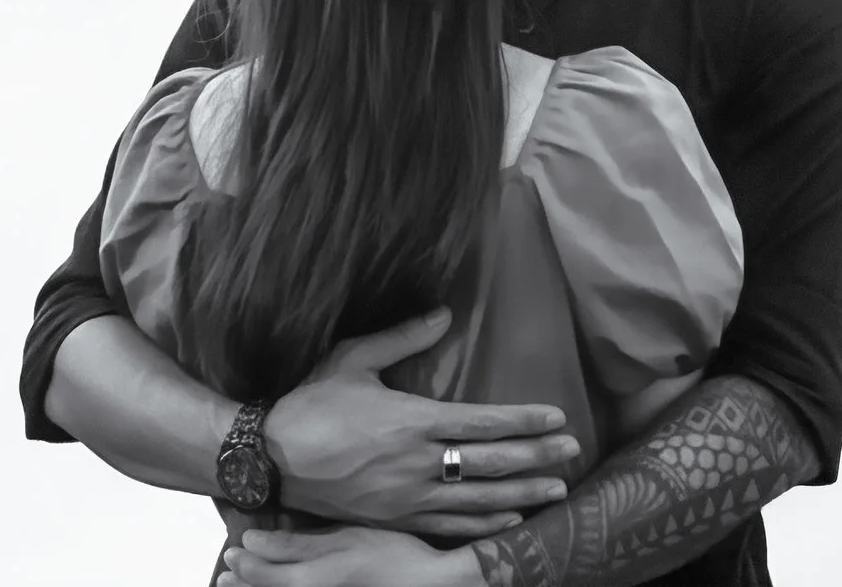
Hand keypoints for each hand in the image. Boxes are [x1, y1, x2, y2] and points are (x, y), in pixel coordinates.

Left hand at [220, 526, 480, 586]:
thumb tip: (252, 539)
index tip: (235, 548)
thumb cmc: (393, 556)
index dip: (243, 561)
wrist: (432, 584)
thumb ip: (296, 543)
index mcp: (308, 579)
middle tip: (227, 574)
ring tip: (239, 585)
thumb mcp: (344, 538)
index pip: (261, 573)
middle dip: (243, 583)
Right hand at [264, 308, 576, 538]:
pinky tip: (510, 520)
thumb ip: (402, 338)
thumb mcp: (352, 359)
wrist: (268, 459)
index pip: (483, 422)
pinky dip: (484, 525)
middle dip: (537, 456)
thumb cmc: (310, 404)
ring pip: (479, 499)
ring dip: (522, 494)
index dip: (524, 421)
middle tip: (573, 452)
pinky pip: (450, 527)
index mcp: (413, 420)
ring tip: (556, 490)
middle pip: (492, 462)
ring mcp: (408, 497)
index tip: (557, 418)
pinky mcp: (395, 520)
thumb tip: (444, 314)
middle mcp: (419, 462)